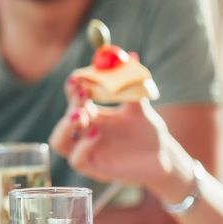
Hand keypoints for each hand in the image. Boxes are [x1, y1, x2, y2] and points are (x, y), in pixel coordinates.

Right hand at [48, 80, 184, 195]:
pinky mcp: (94, 168)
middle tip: (81, 92)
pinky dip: (83, 146)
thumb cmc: (149, 131)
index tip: (76, 77)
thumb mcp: (141, 106)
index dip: (72, 88)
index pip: (74, 99)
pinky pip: (77, 160)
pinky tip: (96, 134)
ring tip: (79, 114)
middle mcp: (84, 132)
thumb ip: (133, 84)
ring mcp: (87, 151)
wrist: (163, 157)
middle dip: (71, 104)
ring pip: (59, 141)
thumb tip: (131, 55)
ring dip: (64, 127)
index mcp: (93, 114)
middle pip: (65, 118)